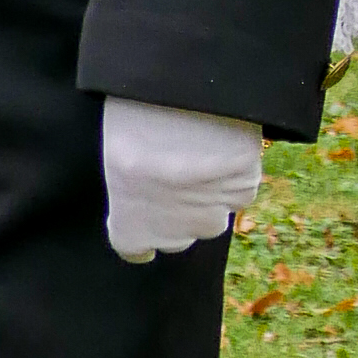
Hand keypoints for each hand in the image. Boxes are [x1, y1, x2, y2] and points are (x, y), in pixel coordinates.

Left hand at [103, 95, 263, 261]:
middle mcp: (174, 235)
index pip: (134, 250)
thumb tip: (137, 172)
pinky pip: (238, 189)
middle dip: (176, 211)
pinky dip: (233, 173)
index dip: (140, 235)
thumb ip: (128, 178)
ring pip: (212, 215)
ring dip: (207, 196)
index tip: (141, 219)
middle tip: (171, 171)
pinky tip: (221, 147)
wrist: (182, 107)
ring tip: (196, 155)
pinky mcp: (243, 193)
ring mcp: (213, 217)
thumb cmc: (133, 123)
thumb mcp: (114, 152)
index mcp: (132, 229)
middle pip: (178, 235)